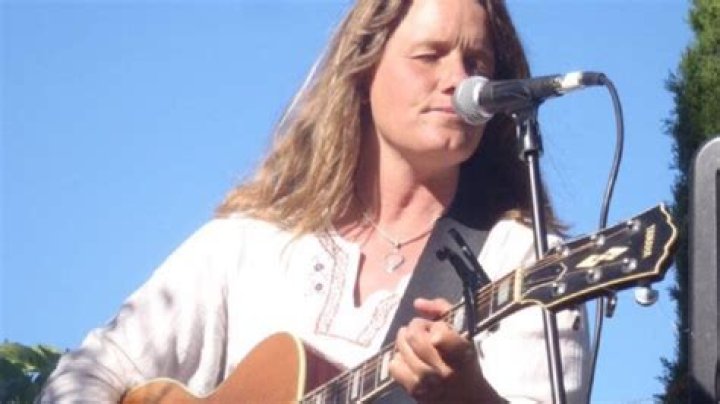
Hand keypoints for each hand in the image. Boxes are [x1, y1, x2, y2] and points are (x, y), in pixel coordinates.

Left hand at [389, 298, 504, 402]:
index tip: (438, 328)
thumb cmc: (465, 362)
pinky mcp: (414, 391)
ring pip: (401, 348)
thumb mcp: (463, 333)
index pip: (439, 335)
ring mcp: (427, 382)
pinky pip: (394, 365)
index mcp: (461, 354)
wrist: (468, 399)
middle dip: (416, 327)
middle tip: (423, 331)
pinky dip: (399, 358)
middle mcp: (444, 370)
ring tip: (415, 344)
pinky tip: (409, 360)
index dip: (434, 326)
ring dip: (405, 340)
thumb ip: (443, 310)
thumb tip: (417, 303)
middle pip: (414, 336)